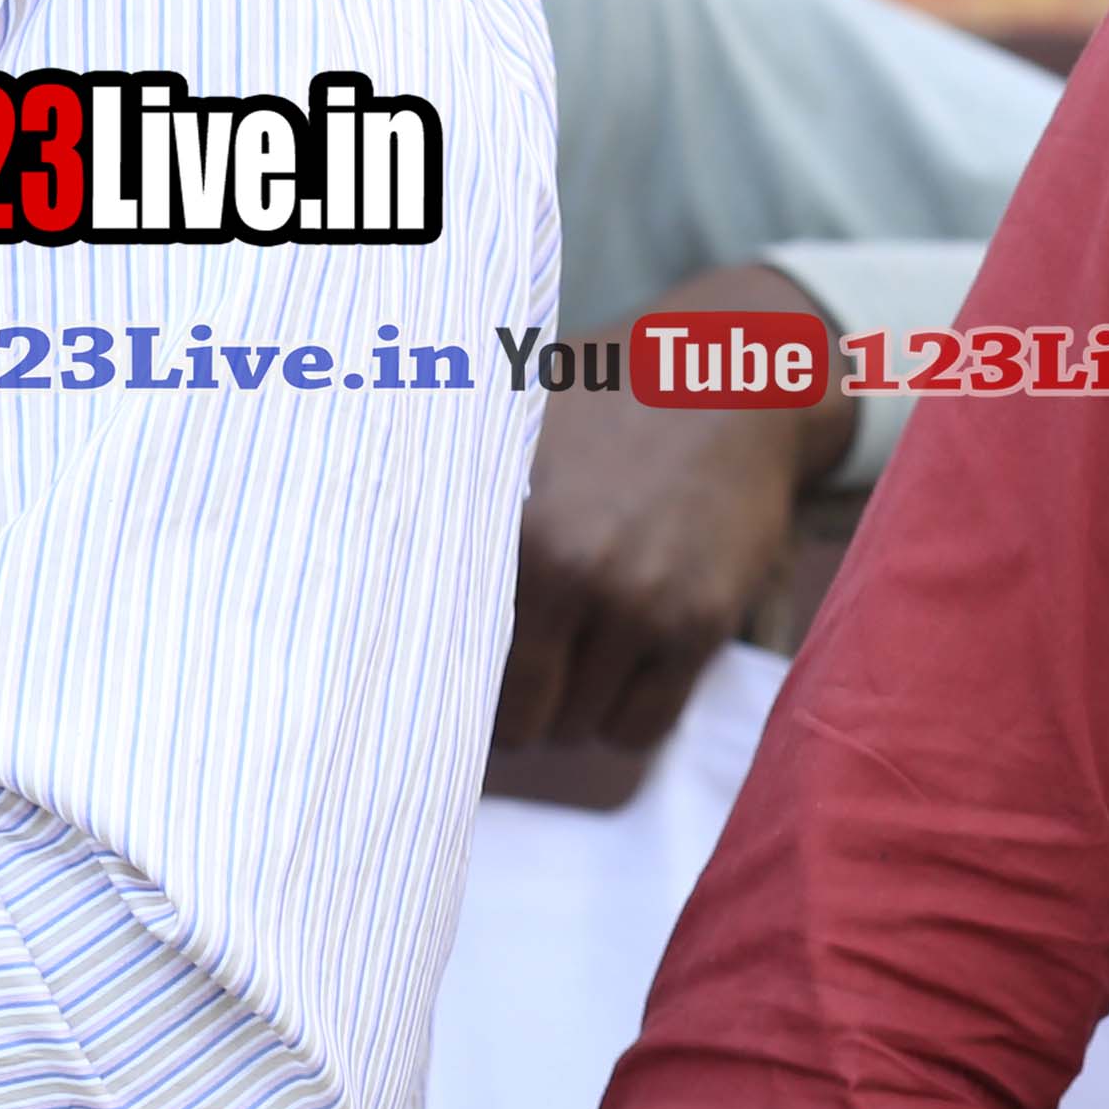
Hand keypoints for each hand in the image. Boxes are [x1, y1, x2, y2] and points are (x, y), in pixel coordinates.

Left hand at [493, 264, 847, 761]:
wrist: (731, 381)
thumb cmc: (609, 400)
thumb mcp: (520, 429)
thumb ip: (461, 495)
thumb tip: (377, 548)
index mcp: (520, 534)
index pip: (456, 662)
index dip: (450, 688)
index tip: (453, 688)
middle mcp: (580, 577)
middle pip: (519, 713)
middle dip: (516, 713)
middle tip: (521, 689)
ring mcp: (648, 606)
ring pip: (582, 727)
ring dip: (573, 715)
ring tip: (574, 678)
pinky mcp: (705, 624)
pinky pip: (647, 725)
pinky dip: (627, 722)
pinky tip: (622, 683)